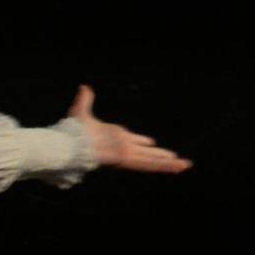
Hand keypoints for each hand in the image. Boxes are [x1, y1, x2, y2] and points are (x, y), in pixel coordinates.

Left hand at [70, 86, 188, 173]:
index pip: (133, 140)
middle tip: (174, 157)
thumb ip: (85, 101)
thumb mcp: (81, 112)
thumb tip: (84, 87)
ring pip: (151, 160)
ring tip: (185, 165)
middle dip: (160, 155)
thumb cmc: (73, 130)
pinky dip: (164, 166)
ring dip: (169, 163)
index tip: (150, 143)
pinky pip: (149, 164)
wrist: (69, 143)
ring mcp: (126, 154)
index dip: (141, 142)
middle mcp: (123, 147)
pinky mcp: (127, 159)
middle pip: (146, 152)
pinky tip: (178, 167)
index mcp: (115, 137)